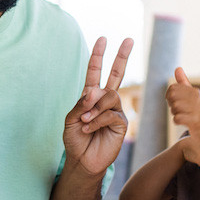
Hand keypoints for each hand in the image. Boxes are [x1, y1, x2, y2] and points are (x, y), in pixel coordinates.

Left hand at [63, 37, 134, 174]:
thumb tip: (94, 91)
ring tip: (84, 121)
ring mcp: (115, 110)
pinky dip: (97, 120)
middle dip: (122, 56)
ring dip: (94, 108)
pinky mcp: (121, 123)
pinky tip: (89, 128)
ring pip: (110, 96)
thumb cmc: (75, 139)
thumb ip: (80, 104)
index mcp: (91, 96)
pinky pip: (111, 114)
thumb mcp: (70, 119)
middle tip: (129, 39)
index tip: (103, 39)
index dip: (98, 56)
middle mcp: (105, 100)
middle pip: (117, 74)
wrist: (82, 160)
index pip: (96, 72)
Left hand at [166, 67, 199, 138]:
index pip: (172, 88)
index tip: (175, 102)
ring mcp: (197, 109)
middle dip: (171, 105)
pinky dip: (177, 121)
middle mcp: (196, 98)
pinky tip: (183, 122)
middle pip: (171, 97)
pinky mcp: (195, 120)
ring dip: (175, 114)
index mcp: (194, 91)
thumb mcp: (192, 96)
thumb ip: (184, 83)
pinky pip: (176, 119)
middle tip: (178, 110)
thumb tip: (177, 68)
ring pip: (174, 108)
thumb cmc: (198, 111)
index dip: (169, 96)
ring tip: (183, 116)